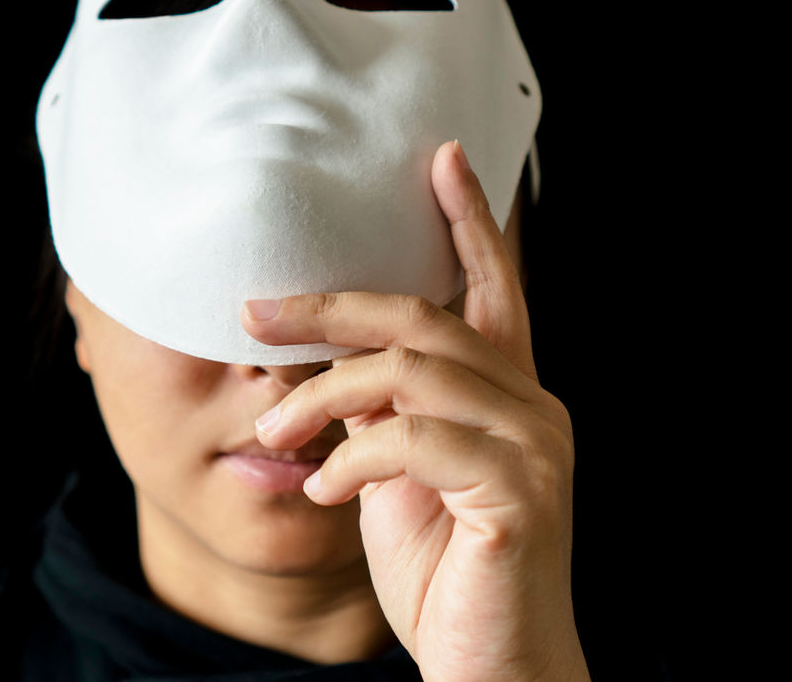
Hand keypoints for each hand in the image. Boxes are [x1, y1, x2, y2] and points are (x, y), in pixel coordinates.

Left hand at [242, 141, 587, 681]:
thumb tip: (326, 366)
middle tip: (256, 313)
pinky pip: (417, 440)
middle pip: (428, 319)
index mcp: (510, 394)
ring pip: (414, 372)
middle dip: (333, 308)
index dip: (468, 222)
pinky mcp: (518, 492)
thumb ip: (381, 412)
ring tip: (276, 433)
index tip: (441, 159)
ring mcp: (535, 447)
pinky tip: (326, 490)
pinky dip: (355, 458)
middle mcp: (534, 406)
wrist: (490, 665)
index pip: (492, 289)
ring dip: (326, 395)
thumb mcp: (397, 475)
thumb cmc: (443, 570)